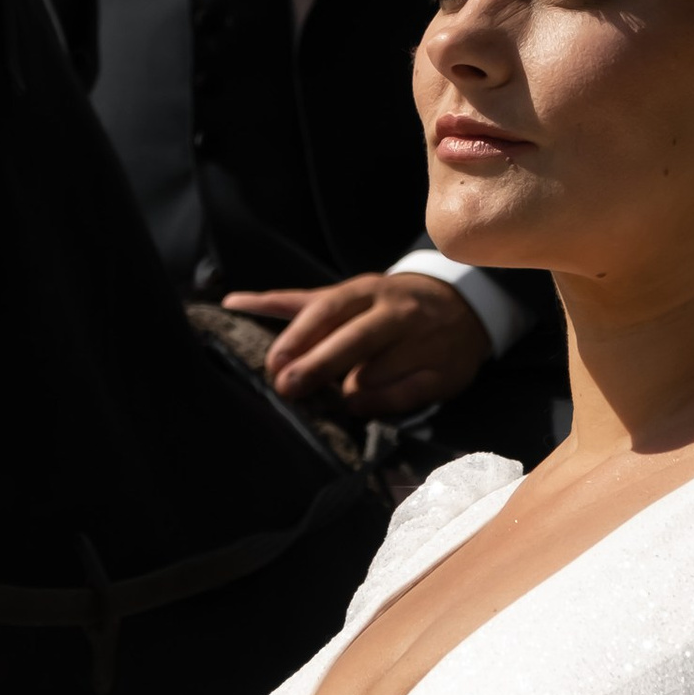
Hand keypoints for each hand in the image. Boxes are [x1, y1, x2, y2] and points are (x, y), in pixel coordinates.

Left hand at [220, 271, 492, 416]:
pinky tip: (360, 404)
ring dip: (347, 390)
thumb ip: (290, 304)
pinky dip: (378, 404)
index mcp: (367, 290)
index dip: (299, 337)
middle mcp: (397, 311)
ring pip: (377, 371)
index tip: (274, 364)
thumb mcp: (344, 297)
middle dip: (317, 366)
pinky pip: (404, 394)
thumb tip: (231, 302)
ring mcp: (424, 341)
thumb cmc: (384, 305)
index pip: (328, 309)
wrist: (462, 306)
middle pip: (353, 340)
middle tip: (287, 389)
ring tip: (333, 396)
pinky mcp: (444, 371)